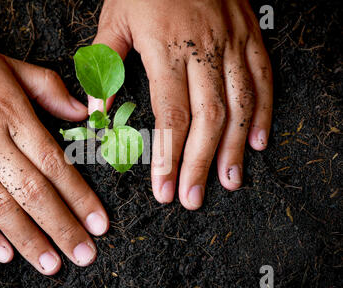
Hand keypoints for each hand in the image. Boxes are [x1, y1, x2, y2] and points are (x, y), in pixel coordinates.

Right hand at [0, 2, 108, 274]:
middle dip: (62, 228)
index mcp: (9, 113)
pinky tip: (1, 252)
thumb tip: (80, 112)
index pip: (55, 164)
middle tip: (83, 254)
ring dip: (28, 240)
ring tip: (50, 264)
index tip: (98, 222)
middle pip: (33, 192)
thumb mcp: (4, 62)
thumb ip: (46, 88)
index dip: (80, 197)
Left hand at [91, 0, 272, 208]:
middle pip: (207, 120)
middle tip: (192, 197)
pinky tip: (257, 142)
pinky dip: (263, 113)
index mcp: (166, 49)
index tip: (164, 189)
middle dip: (199, 164)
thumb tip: (95, 111)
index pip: (171, 116)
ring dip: (234, 149)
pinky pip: (262, 79)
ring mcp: (232, 44)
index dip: (168, 157)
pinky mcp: (249, 37)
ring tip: (229, 182)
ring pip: (239, 106)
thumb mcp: (113, 19)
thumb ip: (104, 66)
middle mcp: (204, 50)